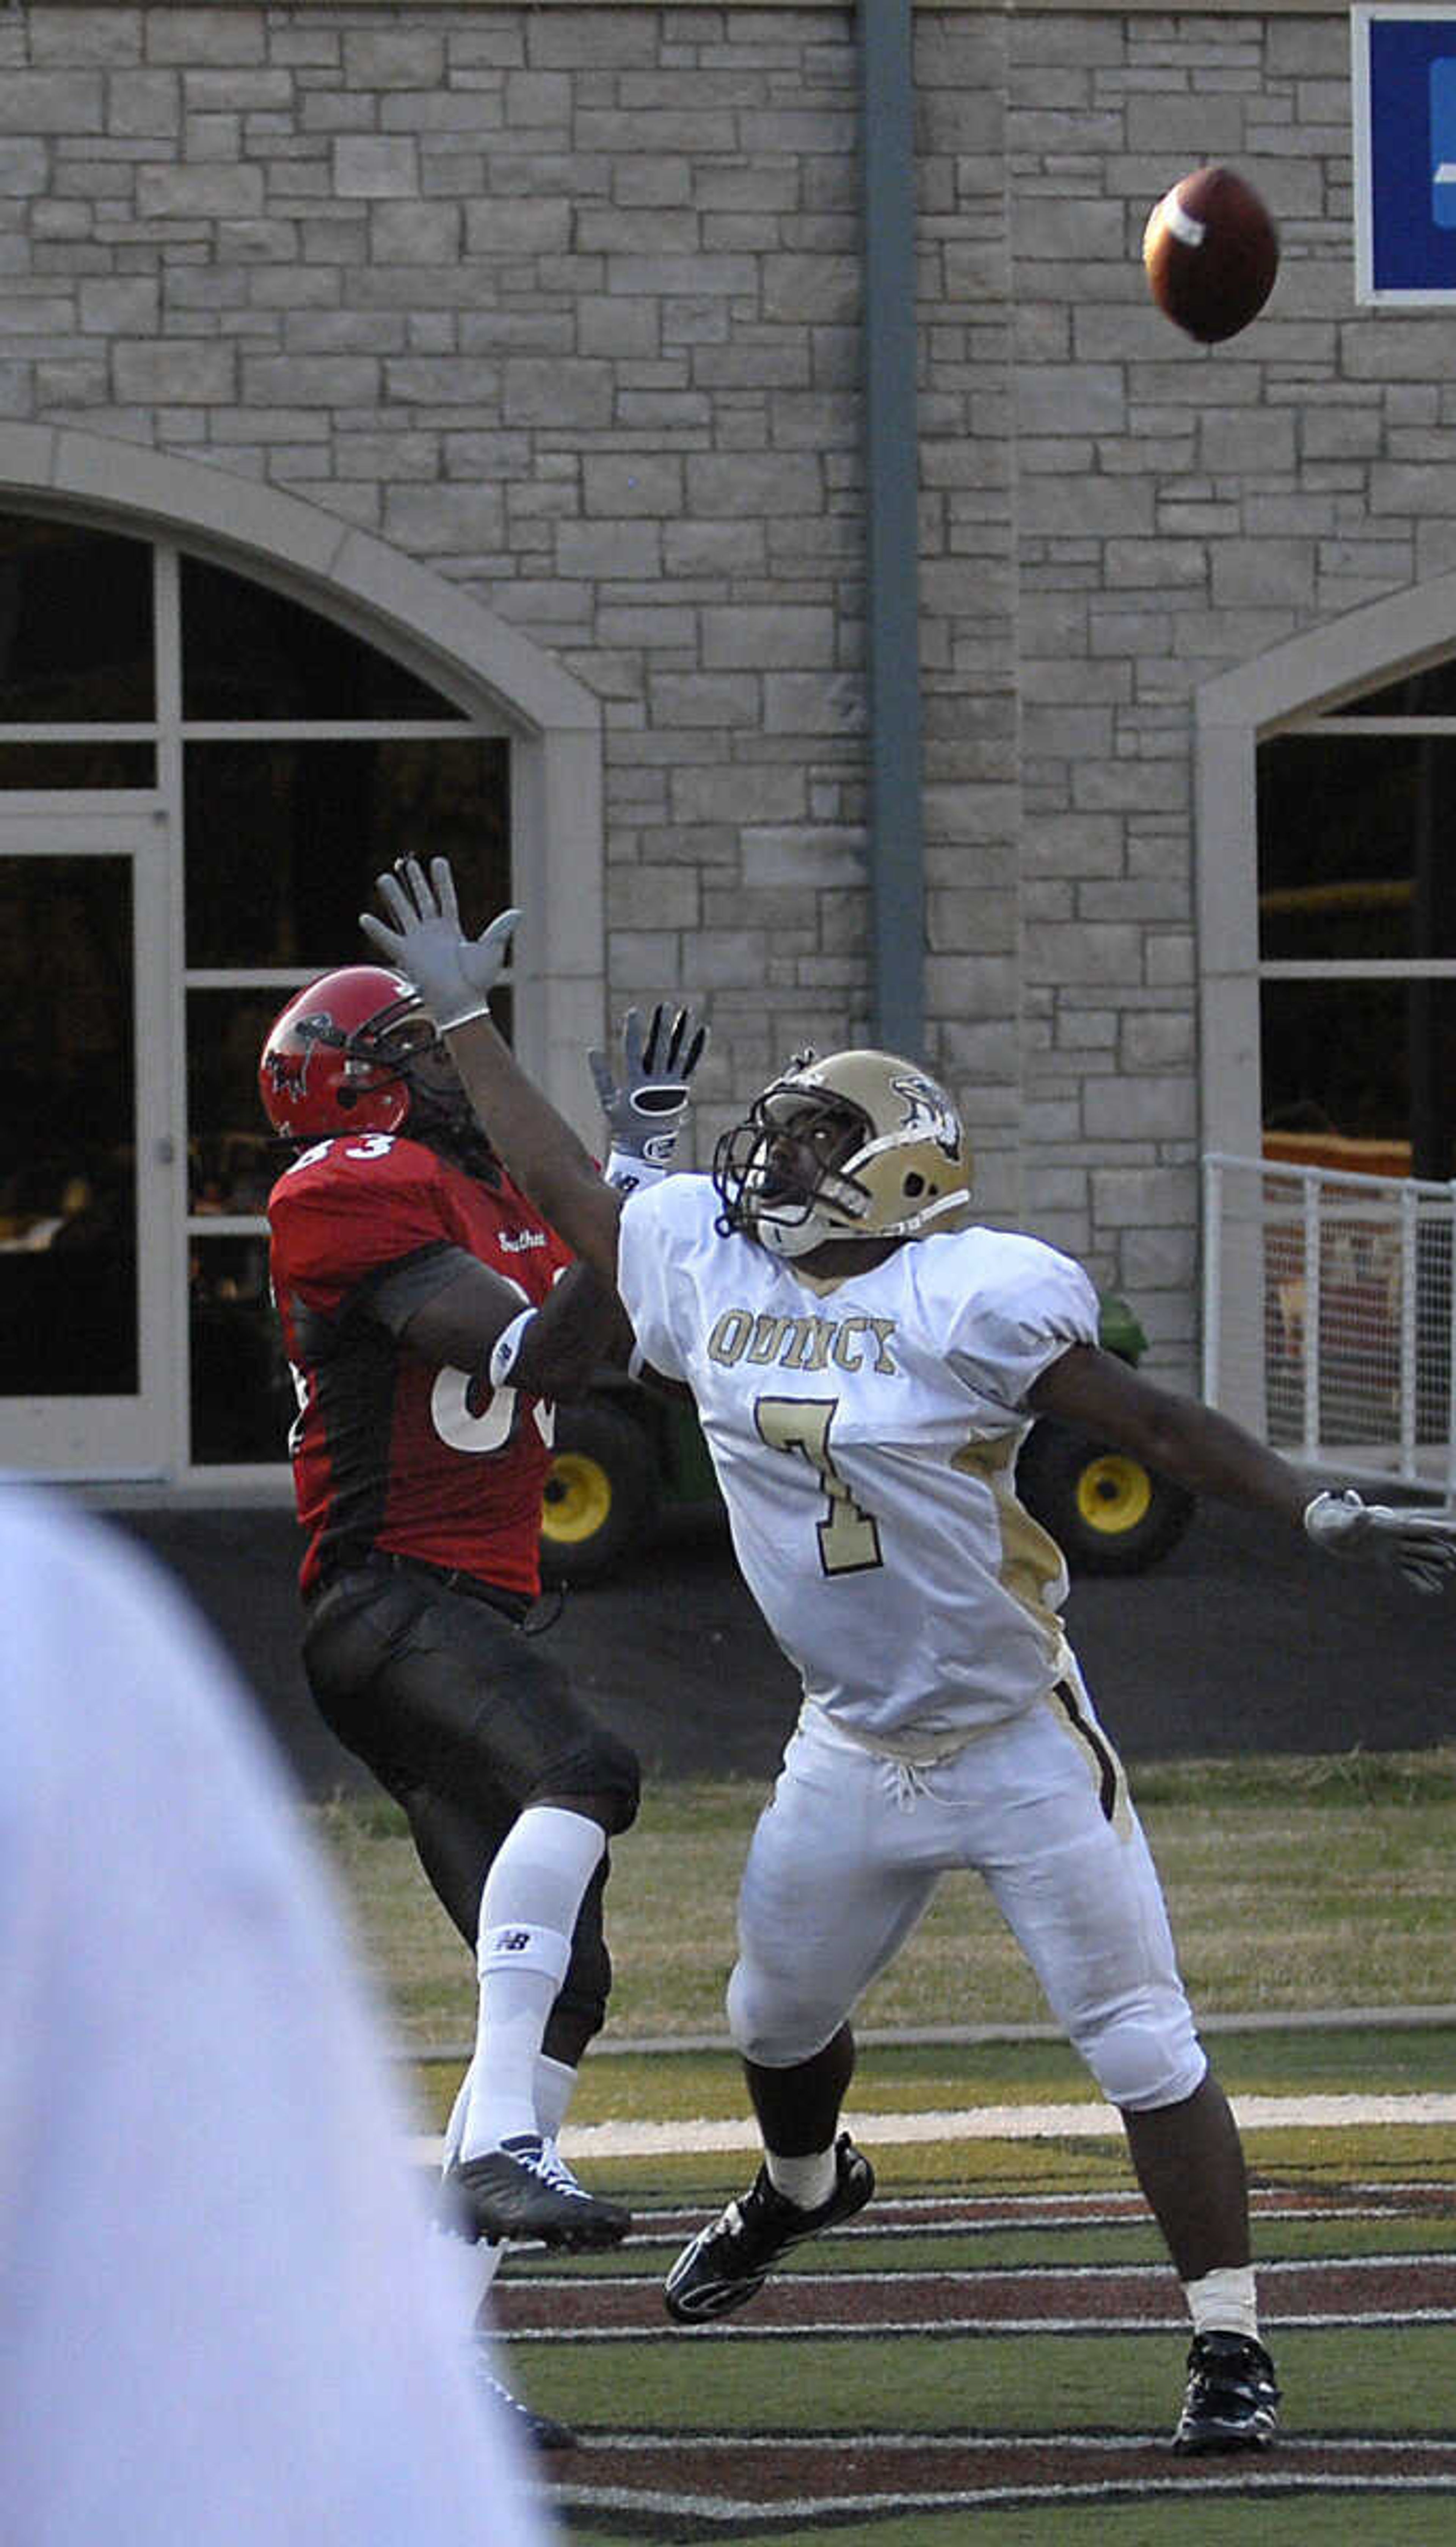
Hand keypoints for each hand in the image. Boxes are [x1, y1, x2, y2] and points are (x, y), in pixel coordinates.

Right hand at [360, 856, 518, 1029]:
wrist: (462, 1002)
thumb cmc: (478, 981)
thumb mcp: (491, 950)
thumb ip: (500, 930)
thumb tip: (518, 912)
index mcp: (452, 929)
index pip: (446, 898)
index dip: (442, 880)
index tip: (438, 861)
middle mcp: (433, 933)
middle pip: (422, 900)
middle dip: (415, 881)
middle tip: (408, 862)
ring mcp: (418, 943)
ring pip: (403, 912)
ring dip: (394, 896)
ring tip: (384, 878)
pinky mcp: (407, 955)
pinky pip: (388, 939)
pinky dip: (376, 929)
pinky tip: (364, 917)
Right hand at [589, 1003, 707, 1182]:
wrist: (646, 1147)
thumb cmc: (623, 1124)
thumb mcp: (607, 1102)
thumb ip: (600, 1076)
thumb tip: (591, 1051)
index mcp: (636, 1085)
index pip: (633, 1052)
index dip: (633, 1031)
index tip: (633, 1012)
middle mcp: (657, 1084)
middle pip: (660, 1049)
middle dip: (662, 1026)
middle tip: (666, 1005)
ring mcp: (672, 1086)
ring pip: (679, 1054)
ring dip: (683, 1032)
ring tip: (687, 1011)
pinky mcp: (683, 1089)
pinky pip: (692, 1065)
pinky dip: (697, 1048)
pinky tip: (702, 1031)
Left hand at [1303, 1487, 1455, 1595]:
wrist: (1322, 1527)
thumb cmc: (1330, 1524)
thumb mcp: (1341, 1522)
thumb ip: (1354, 1517)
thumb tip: (1363, 1510)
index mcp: (1386, 1526)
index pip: (1416, 1527)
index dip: (1434, 1529)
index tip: (1453, 1530)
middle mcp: (1392, 1536)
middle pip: (1422, 1542)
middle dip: (1440, 1548)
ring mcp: (1390, 1547)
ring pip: (1418, 1556)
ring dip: (1433, 1563)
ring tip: (1452, 1568)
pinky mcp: (1383, 1558)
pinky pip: (1405, 1570)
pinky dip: (1418, 1578)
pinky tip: (1430, 1588)